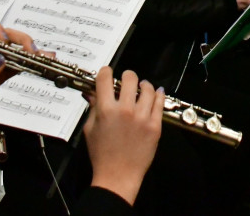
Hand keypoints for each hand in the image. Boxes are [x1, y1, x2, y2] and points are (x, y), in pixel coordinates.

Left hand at [0, 24, 35, 127]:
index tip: (7, 42)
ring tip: (46, 55)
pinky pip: (18, 64)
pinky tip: (42, 63)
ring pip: (16, 51)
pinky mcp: (2, 74)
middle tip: (32, 51)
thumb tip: (1, 59)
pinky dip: (30, 63)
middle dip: (21, 41)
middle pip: (7, 39)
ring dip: (30, 51)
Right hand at [85, 68, 163, 206]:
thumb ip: (93, 108)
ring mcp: (142, 117)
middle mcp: (125, 110)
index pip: (105, 78)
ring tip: (142, 87)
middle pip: (130, 78)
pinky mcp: (155, 125)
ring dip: (144, 85)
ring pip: (147, 88)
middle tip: (127, 81)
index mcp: (106, 110)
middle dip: (127, 76)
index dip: (105, 72)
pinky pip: (160, 102)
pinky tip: (155, 93)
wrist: (117, 176)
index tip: (107, 74)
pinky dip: (158, 94)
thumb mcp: (89, 130)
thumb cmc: (101, 155)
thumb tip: (93, 92)